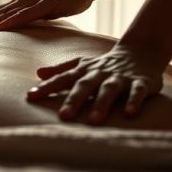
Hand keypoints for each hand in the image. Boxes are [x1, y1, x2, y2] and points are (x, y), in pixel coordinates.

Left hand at [25, 44, 165, 122]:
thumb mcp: (82, 64)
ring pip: (109, 90)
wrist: (141, 51)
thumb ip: (61, 70)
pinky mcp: (141, 82)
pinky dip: (133, 101)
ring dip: (102, 104)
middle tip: (63, 116)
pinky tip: (128, 114)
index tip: (30, 97)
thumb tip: (38, 73)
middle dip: (74, 100)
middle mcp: (100, 73)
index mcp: (84, 70)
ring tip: (93, 121)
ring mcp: (120, 77)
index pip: (63, 79)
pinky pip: (137, 92)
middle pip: (85, 85)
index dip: (47, 87)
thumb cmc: (105, 64)